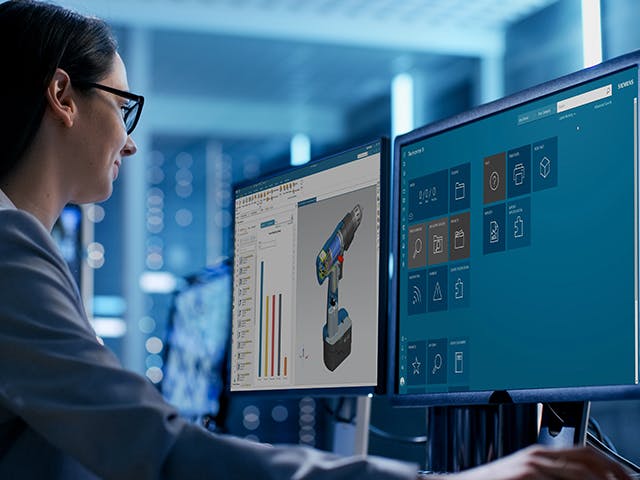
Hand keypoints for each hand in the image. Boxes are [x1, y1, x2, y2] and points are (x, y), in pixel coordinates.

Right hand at [419, 445, 632, 479]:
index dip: (611, 466)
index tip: (625, 479)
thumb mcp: (524, 477)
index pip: (586, 452)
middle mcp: (538, 455)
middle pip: (588, 460)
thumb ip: (549, 477)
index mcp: (540, 453)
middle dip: (613, 475)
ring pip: (579, 472)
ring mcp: (532, 465)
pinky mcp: (525, 475)